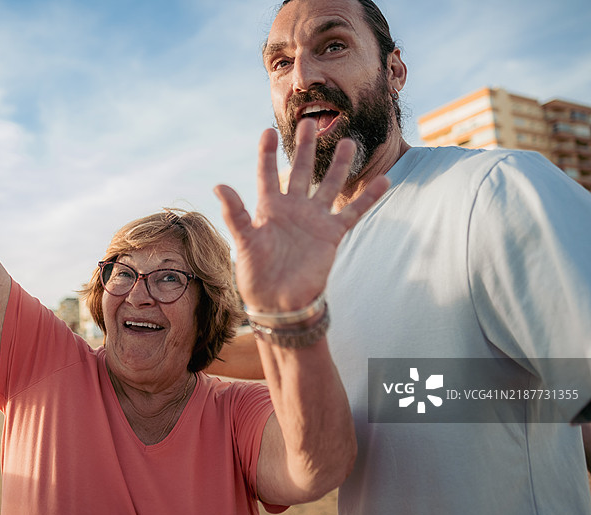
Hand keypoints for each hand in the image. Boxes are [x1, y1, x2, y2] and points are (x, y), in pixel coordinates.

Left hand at [214, 119, 388, 313]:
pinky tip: (384, 180)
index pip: (267, 174)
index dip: (267, 153)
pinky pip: (354, 212)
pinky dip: (369, 197)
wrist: (279, 302)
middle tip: (310, 123)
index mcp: (268, 208)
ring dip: (337, 165)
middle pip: (300, 171)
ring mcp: (314, 220)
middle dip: (304, 148)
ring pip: (329, 185)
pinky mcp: (331, 234)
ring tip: (346, 142)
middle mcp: (292, 209)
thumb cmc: (256, 275)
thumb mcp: (243, 242)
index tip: (268, 131)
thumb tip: (219, 186)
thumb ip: (235, 213)